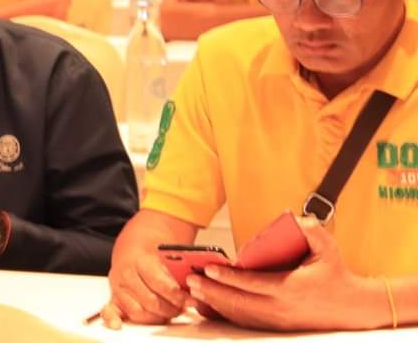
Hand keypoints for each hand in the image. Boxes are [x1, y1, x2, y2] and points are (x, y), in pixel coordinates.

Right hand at [102, 245, 191, 328]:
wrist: (133, 248)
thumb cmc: (152, 253)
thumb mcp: (166, 255)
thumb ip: (178, 271)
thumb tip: (195, 286)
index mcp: (140, 261)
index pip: (160, 283)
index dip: (178, 296)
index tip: (191, 301)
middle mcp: (126, 274)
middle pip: (150, 301)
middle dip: (171, 309)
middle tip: (183, 309)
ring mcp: (118, 287)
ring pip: (137, 311)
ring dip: (157, 317)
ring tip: (169, 313)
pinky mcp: (113, 297)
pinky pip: (109, 311)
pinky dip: (112, 319)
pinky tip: (118, 325)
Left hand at [185, 220, 385, 330]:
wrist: (352, 309)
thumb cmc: (335, 275)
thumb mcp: (328, 248)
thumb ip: (311, 230)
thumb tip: (292, 218)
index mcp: (291, 288)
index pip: (254, 283)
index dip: (230, 277)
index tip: (211, 268)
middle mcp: (281, 308)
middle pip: (240, 302)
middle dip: (212, 290)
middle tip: (190, 279)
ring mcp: (277, 320)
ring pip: (239, 314)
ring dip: (214, 303)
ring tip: (193, 291)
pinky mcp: (275, 326)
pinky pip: (245, 322)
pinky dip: (224, 315)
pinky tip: (207, 306)